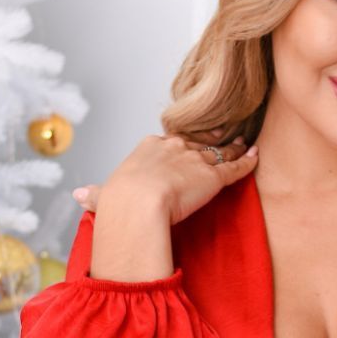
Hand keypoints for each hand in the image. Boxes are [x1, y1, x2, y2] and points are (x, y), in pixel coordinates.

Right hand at [71, 127, 257, 222]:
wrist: (139, 203)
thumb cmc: (119, 202)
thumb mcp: (104, 196)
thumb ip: (96, 195)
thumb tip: (80, 196)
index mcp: (149, 148)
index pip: (168, 143)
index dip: (178, 146)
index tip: (183, 147)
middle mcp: (175, 148)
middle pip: (197, 141)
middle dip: (209, 139)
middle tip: (222, 135)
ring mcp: (196, 160)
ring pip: (219, 151)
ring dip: (232, 147)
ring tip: (243, 142)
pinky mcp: (214, 177)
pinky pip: (235, 167)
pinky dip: (247, 162)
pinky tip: (256, 156)